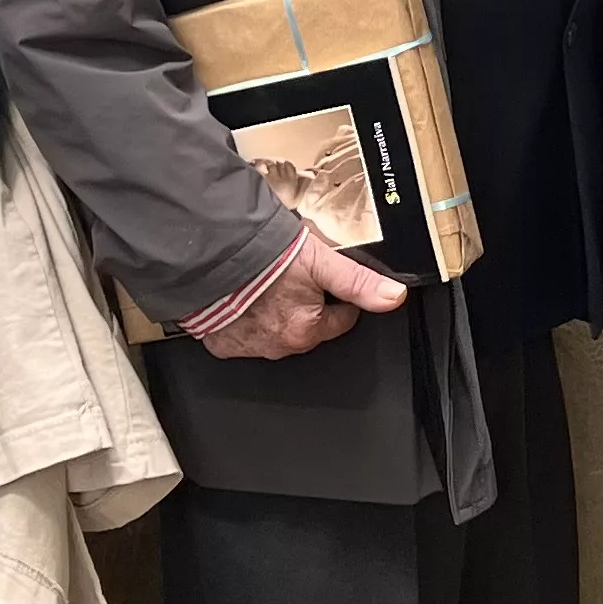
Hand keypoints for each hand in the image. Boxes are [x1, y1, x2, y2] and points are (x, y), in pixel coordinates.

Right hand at [197, 224, 408, 360]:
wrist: (210, 256)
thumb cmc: (261, 258)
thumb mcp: (320, 261)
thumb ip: (359, 282)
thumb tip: (393, 297)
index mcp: (306, 330)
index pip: (340, 318)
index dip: (338, 296)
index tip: (326, 280)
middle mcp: (279, 346)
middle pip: (307, 326)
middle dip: (304, 304)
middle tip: (290, 275)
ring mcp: (247, 347)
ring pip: (274, 331)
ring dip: (273, 313)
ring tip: (264, 283)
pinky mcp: (220, 343)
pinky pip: (241, 334)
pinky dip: (244, 319)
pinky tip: (240, 297)